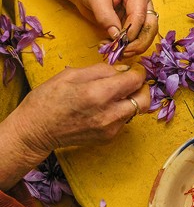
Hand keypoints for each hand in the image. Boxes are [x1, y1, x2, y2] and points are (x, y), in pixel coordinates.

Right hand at [10, 63, 149, 154]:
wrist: (35, 130)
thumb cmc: (48, 98)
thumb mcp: (71, 74)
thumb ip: (102, 70)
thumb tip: (124, 70)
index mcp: (98, 93)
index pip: (134, 80)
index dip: (138, 72)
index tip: (134, 69)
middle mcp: (109, 113)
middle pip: (144, 100)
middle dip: (141, 88)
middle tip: (131, 82)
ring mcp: (110, 128)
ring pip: (136, 111)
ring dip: (131, 100)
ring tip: (114, 95)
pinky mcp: (108, 138)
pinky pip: (124, 121)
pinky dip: (120, 112)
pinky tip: (104, 108)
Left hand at [67, 0, 158, 56]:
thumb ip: (106, 16)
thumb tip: (116, 35)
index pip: (141, 14)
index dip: (133, 30)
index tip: (120, 41)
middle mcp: (143, 2)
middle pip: (150, 27)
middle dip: (139, 43)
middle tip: (124, 52)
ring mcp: (140, 14)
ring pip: (146, 36)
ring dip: (134, 47)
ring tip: (118, 52)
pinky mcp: (134, 25)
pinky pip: (136, 39)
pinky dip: (127, 47)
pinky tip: (113, 48)